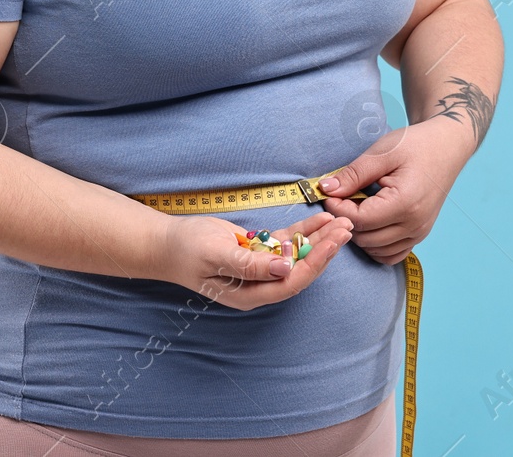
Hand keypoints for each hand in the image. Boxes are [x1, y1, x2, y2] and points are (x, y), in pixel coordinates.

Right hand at [154, 211, 354, 309]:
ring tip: (341, 221)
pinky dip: (302, 231)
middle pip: (300, 269)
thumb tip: (286, 267)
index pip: (292, 281)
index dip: (315, 262)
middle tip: (347, 227)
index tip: (333, 241)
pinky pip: (285, 242)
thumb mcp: (216, 254)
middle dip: (325, 249)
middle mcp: (260, 285)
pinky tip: (320, 219)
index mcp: (250, 294)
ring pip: (296, 254)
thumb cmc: (186, 250)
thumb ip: (251, 264)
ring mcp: (259, 268)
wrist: (166, 242)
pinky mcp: (256, 251)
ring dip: (318, 239)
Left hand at [317, 119, 473, 264]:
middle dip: (345, 221)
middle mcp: (414, 224)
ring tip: (356, 207)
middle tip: (340, 198)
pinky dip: (375, 245)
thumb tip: (326, 189)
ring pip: (376, 250)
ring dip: (359, 233)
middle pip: (365, 238)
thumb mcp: (382, 153)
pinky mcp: (420, 235)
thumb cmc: (415, 145)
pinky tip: (369, 224)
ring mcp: (419, 233)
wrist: (446, 147)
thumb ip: (353, 174)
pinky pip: (391, 254)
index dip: (337, 209)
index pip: (359, 220)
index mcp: (405, 203)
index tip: (329, 193)